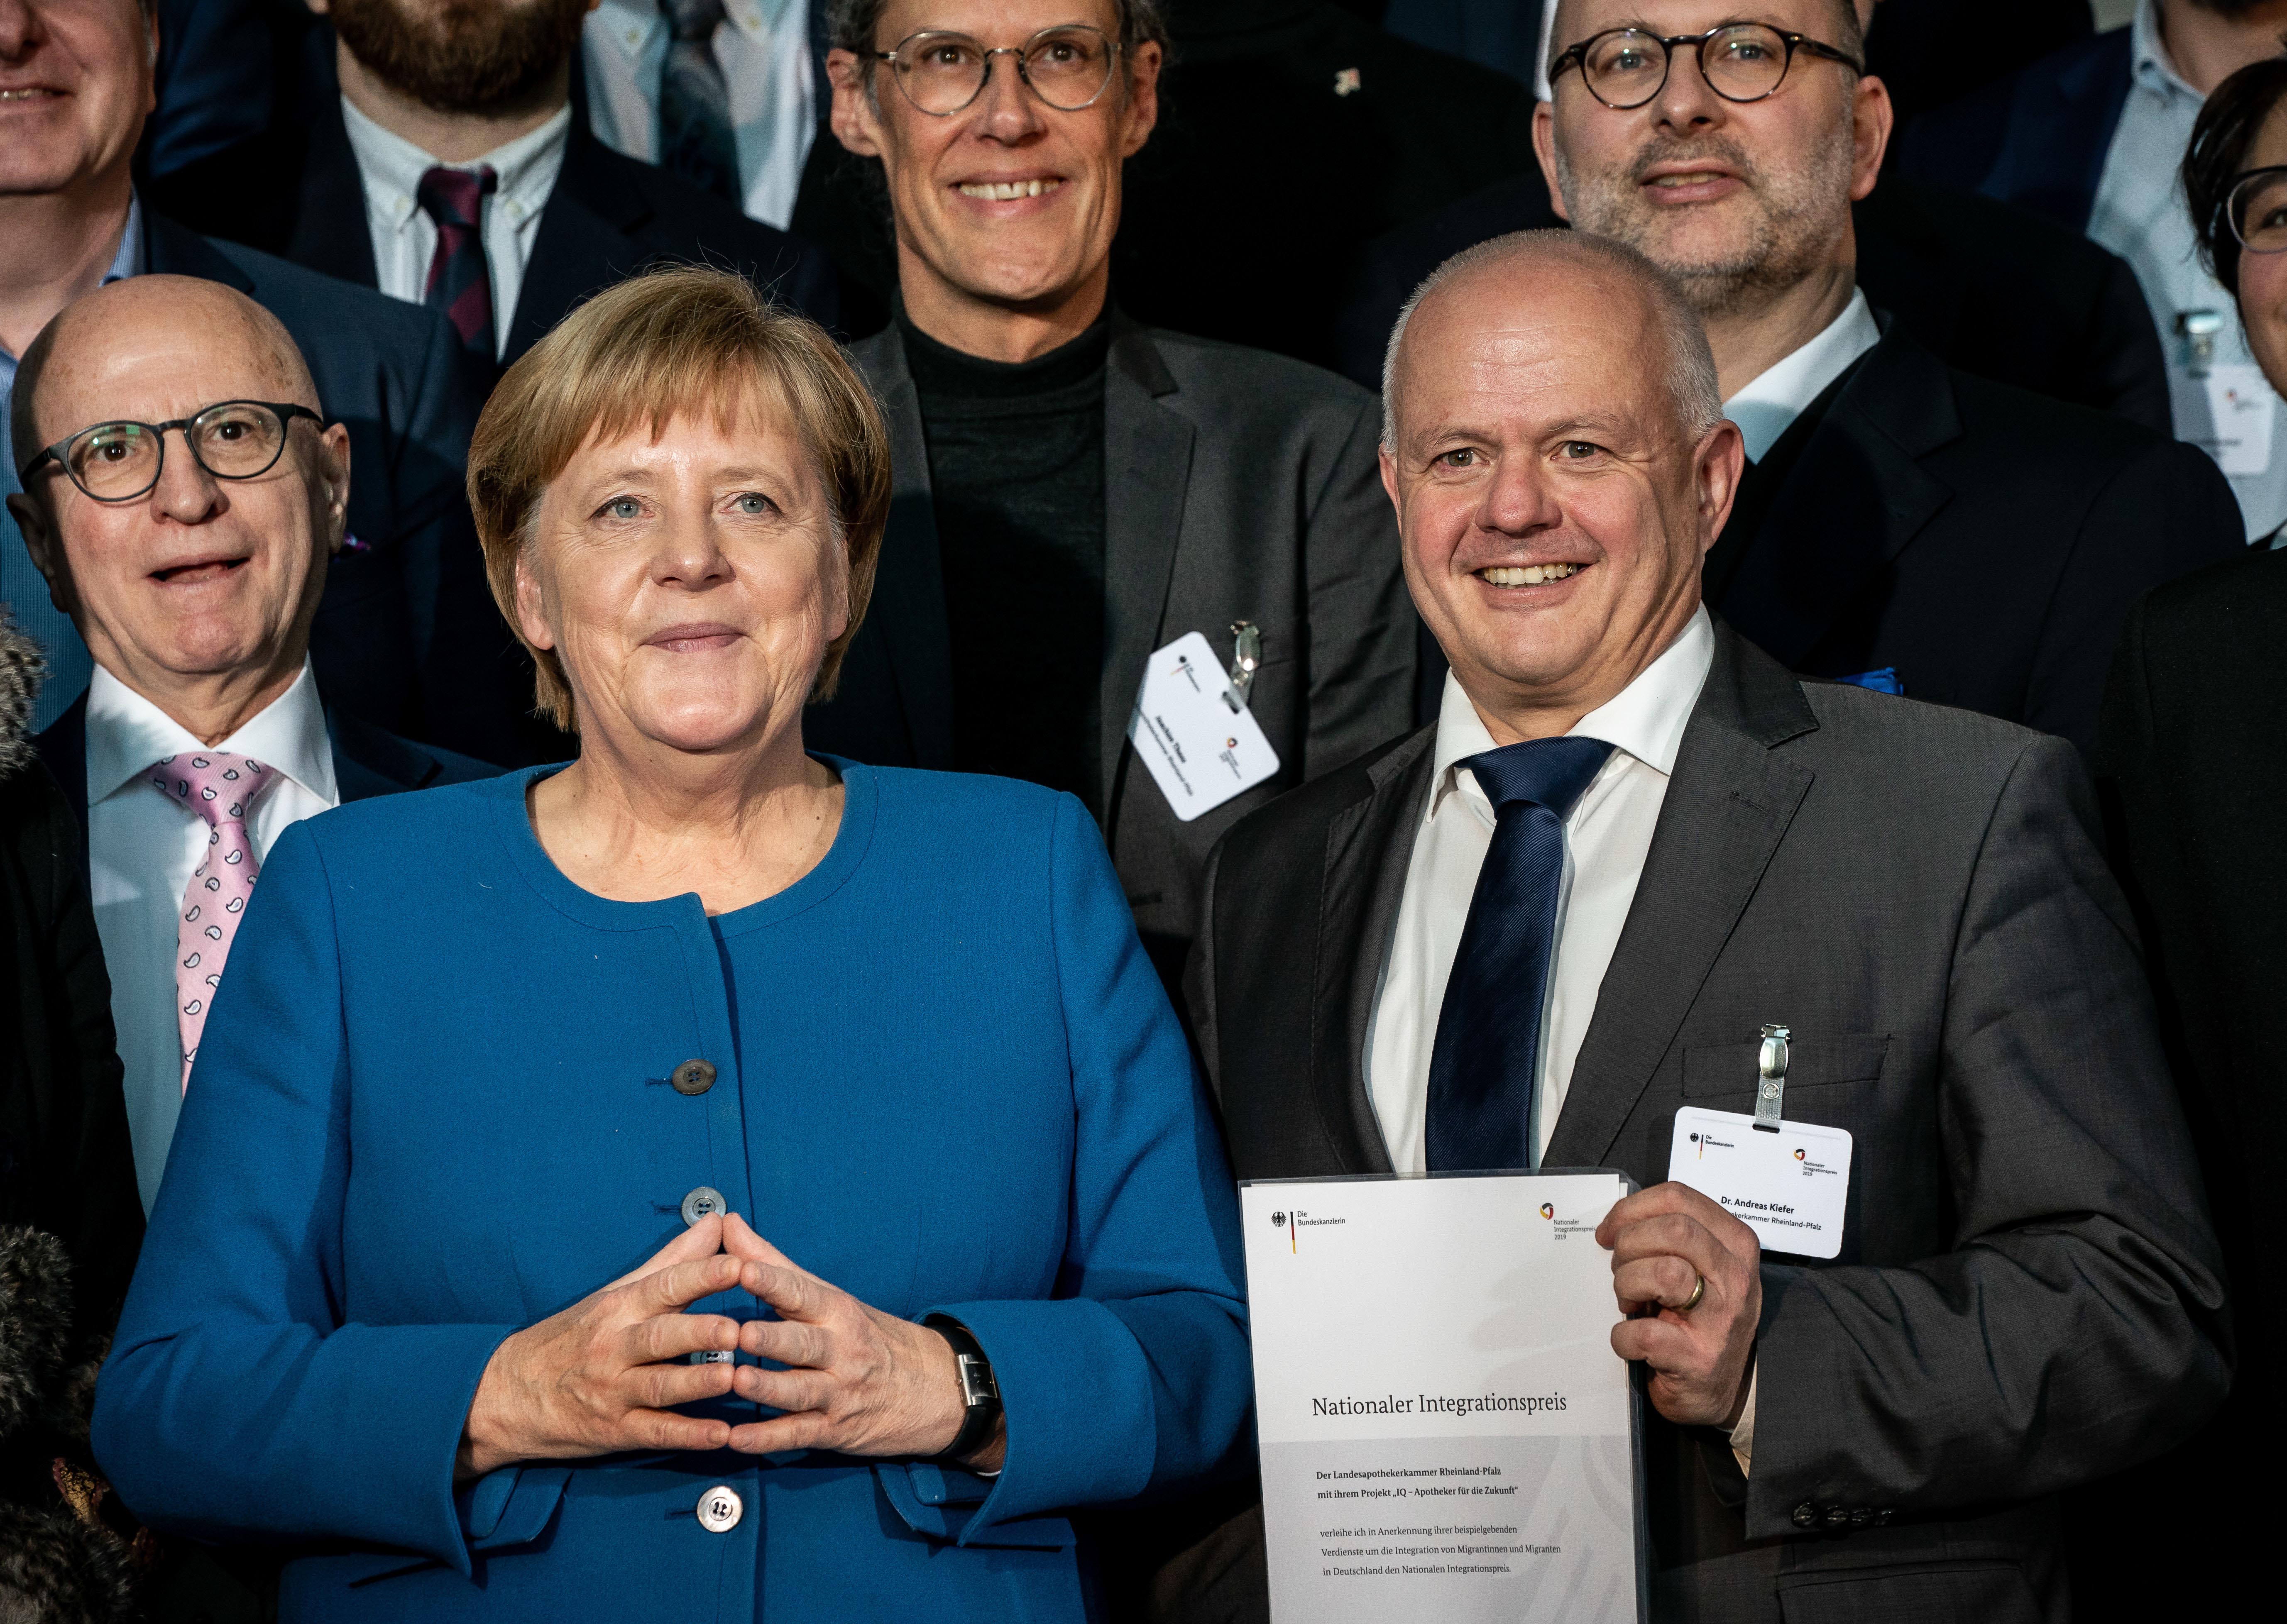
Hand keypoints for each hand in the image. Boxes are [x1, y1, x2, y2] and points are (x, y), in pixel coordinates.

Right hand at [456, 1215, 749, 1479]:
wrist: (507, 1393)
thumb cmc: (573, 1337)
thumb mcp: (615, 1293)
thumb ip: (673, 1260)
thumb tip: (717, 1221)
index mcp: (619, 1308)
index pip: (664, 1285)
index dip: (702, 1275)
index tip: (739, 1265)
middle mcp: (615, 1347)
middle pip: (661, 1336)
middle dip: (699, 1332)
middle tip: (737, 1329)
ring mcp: (613, 1391)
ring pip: (659, 1385)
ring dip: (696, 1383)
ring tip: (731, 1377)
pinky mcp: (615, 1431)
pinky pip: (654, 1433)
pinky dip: (687, 1435)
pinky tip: (720, 1435)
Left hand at [718, 1214, 1004, 1471]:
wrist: (933, 1388)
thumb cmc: (868, 1335)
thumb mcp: (829, 1295)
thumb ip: (772, 1263)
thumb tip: (728, 1222)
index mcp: (837, 1311)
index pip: (802, 1293)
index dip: (772, 1282)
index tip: (744, 1269)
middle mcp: (841, 1351)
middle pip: (803, 1344)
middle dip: (773, 1339)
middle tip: (742, 1334)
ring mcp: (838, 1393)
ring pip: (800, 1391)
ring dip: (768, 1388)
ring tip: (737, 1382)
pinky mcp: (833, 1430)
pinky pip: (797, 1435)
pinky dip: (767, 1439)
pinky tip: (737, 1439)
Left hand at [1597, 1182, 1761, 1428]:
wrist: (1720, 1389)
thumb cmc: (1699, 1317)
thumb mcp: (1700, 1266)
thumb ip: (1670, 1236)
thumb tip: (1617, 1221)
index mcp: (1734, 1244)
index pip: (1679, 1197)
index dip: (1632, 1208)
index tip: (1610, 1231)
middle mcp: (1735, 1278)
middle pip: (1673, 1229)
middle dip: (1630, 1245)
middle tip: (1622, 1270)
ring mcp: (1720, 1320)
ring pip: (1665, 1273)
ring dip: (1627, 1285)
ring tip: (1629, 1303)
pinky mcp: (1697, 1359)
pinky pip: (1644, 1332)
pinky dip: (1623, 1335)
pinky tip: (1630, 1340)